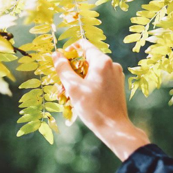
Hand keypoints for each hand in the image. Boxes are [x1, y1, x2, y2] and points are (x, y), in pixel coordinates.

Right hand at [52, 39, 149, 160]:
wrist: (114, 128)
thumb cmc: (93, 108)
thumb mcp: (73, 87)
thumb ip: (63, 68)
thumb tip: (56, 54)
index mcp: (102, 61)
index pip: (83, 45)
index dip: (69, 51)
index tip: (60, 63)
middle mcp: (112, 64)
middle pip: (86, 59)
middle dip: (72, 70)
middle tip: (61, 85)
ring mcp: (116, 75)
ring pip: (91, 71)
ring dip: (78, 80)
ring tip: (67, 95)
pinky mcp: (117, 85)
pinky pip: (99, 79)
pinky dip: (88, 84)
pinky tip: (79, 98)